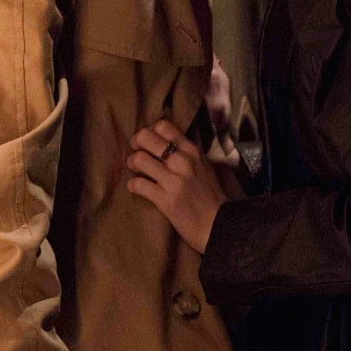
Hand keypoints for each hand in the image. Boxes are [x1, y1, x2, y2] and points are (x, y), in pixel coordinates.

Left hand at [127, 120, 226, 255]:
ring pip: (138, 159)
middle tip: (137, 154)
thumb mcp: (204, 166)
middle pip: (146, 137)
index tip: (146, 142)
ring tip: (136, 171)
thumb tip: (167, 144)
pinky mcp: (165, 199)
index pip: (163, 126)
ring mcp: (173, 180)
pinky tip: (137, 188)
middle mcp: (182, 161)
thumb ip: (187, 154)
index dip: (149, 131)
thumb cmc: (211, 196)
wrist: (219, 225)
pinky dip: (133, 185)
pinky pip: (137, 184)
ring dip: (132, 164)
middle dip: (136, 144)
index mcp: (192, 151)